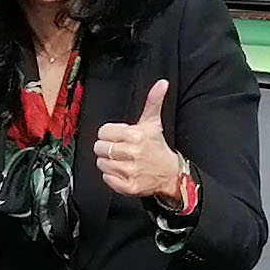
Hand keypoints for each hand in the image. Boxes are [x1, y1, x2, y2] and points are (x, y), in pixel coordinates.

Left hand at [94, 80, 192, 203]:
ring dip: (109, 162)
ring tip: (122, 161)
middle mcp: (132, 153)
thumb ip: (153, 101)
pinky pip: (106, 178)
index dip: (109, 134)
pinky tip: (123, 172)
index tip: (119, 137)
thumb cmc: (157, 147)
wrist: (169, 173)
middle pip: (99, 148)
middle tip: (120, 149)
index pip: (103, 132)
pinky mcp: (128, 186)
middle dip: (107, 148)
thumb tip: (162, 83)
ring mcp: (130, 171)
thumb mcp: (153, 122)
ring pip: (101, 163)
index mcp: (135, 135)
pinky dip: (111, 176)